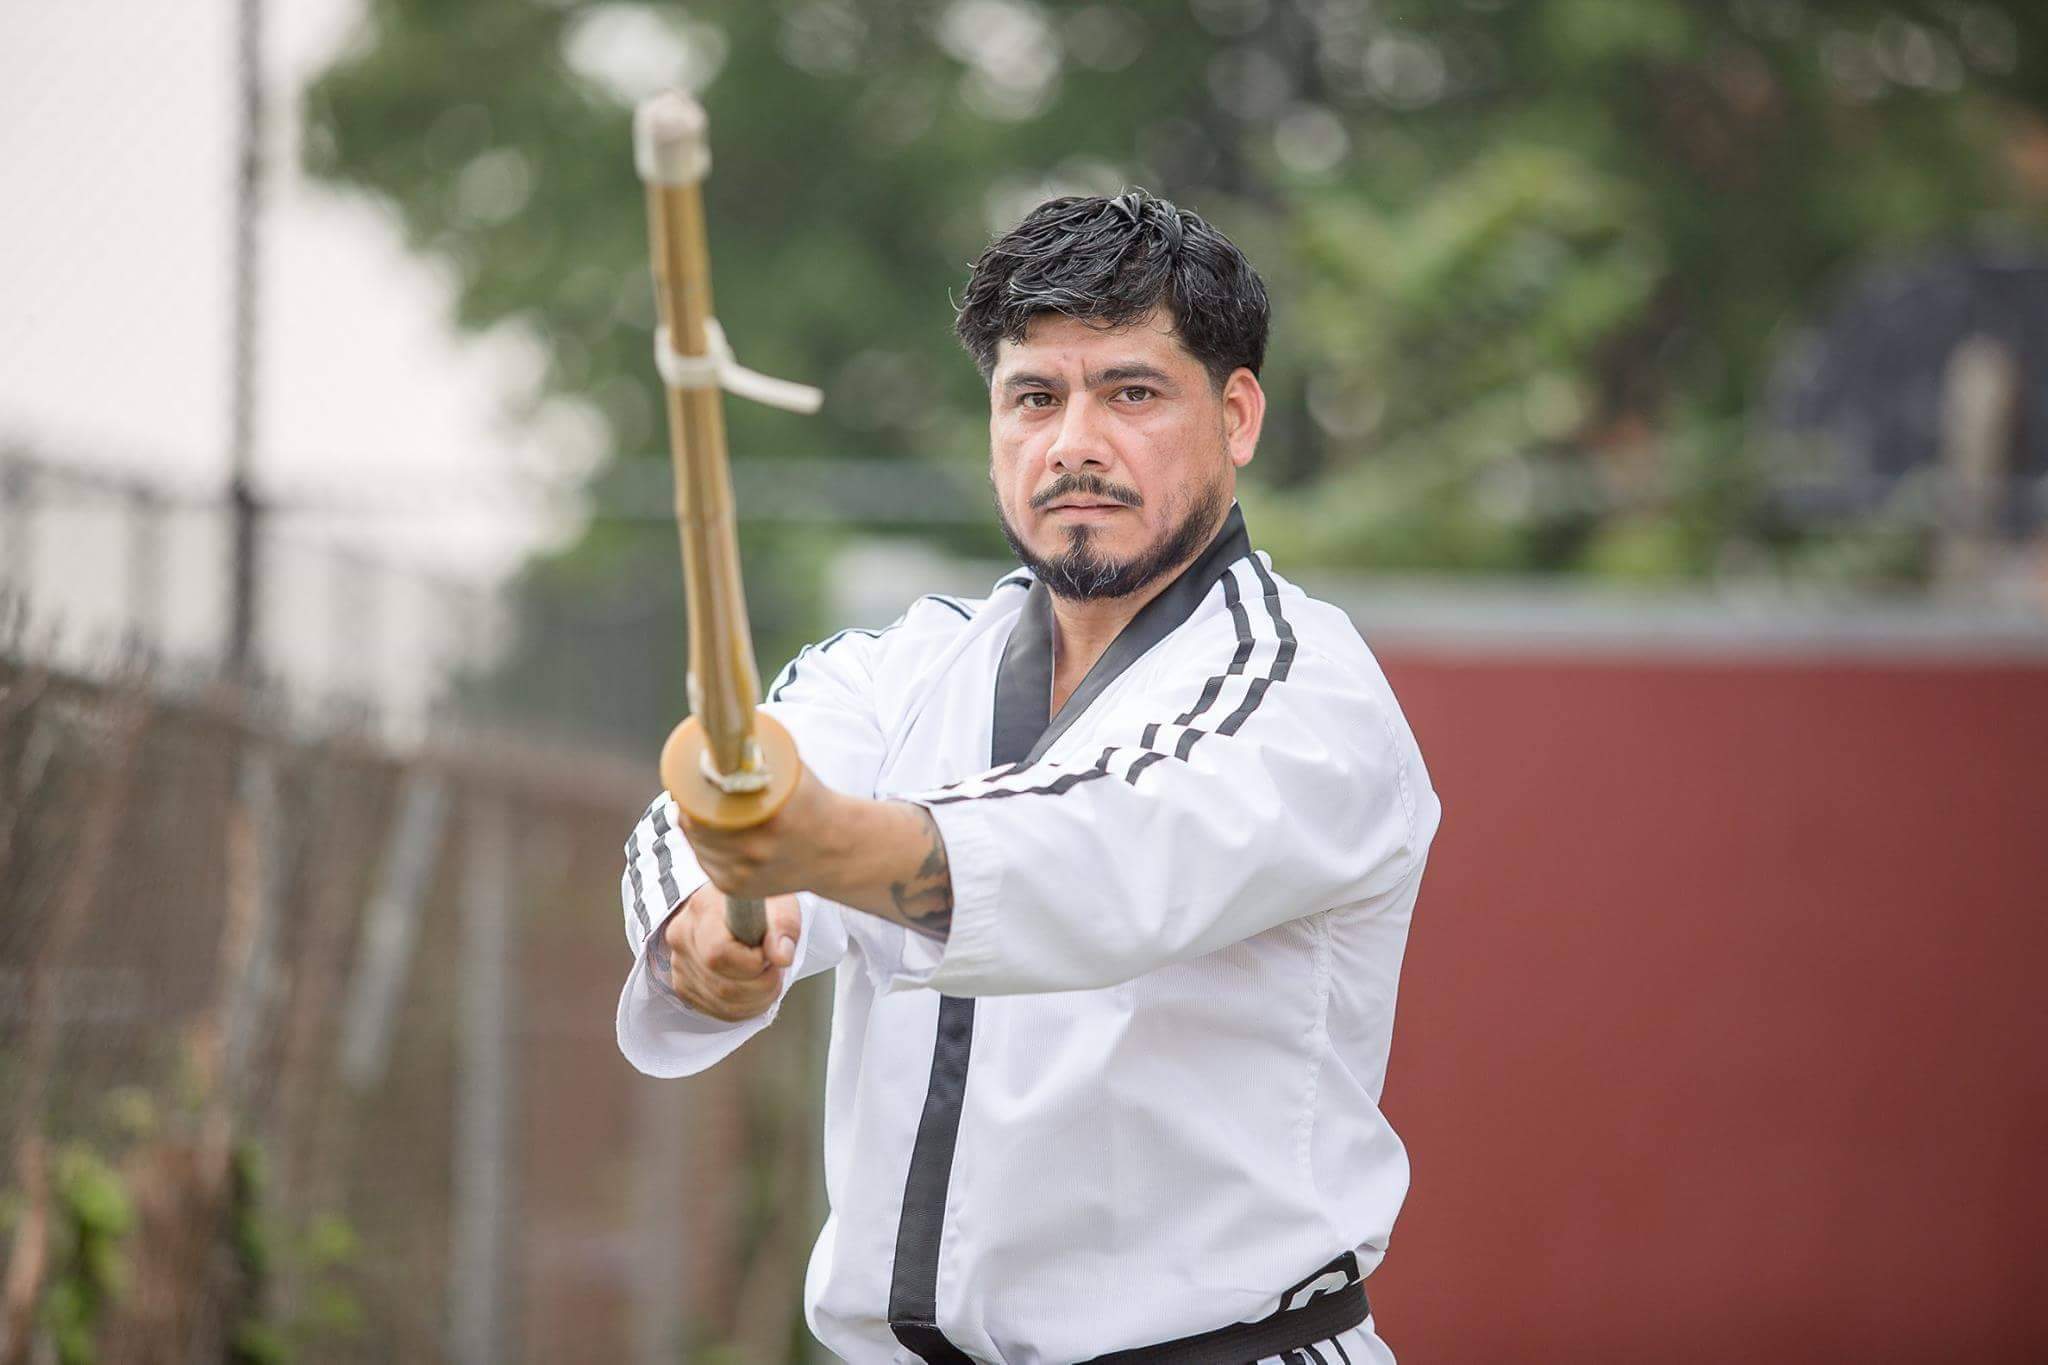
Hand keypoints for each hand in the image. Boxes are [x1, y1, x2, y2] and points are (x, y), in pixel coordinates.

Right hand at [661, 884, 801, 1021]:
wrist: (741, 907)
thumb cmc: (760, 903)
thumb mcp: (781, 904)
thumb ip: (783, 928)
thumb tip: (781, 956)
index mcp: (703, 909)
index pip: (720, 953)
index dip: (754, 963)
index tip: (768, 953)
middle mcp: (683, 936)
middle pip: (722, 984)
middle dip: (762, 985)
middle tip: (774, 969)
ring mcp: (679, 962)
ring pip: (721, 1003)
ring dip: (756, 1000)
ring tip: (768, 978)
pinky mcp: (683, 983)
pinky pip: (715, 1010)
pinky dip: (744, 1008)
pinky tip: (755, 991)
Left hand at [678, 763, 843, 900]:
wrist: (836, 851)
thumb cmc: (812, 804)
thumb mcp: (791, 772)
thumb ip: (755, 757)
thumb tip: (718, 739)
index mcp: (769, 817)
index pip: (704, 805)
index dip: (689, 792)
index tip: (689, 781)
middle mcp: (755, 850)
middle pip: (695, 826)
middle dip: (688, 808)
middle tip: (690, 794)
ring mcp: (744, 874)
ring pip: (697, 846)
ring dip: (694, 829)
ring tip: (702, 813)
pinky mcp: (738, 889)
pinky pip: (706, 863)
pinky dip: (704, 848)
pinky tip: (712, 836)